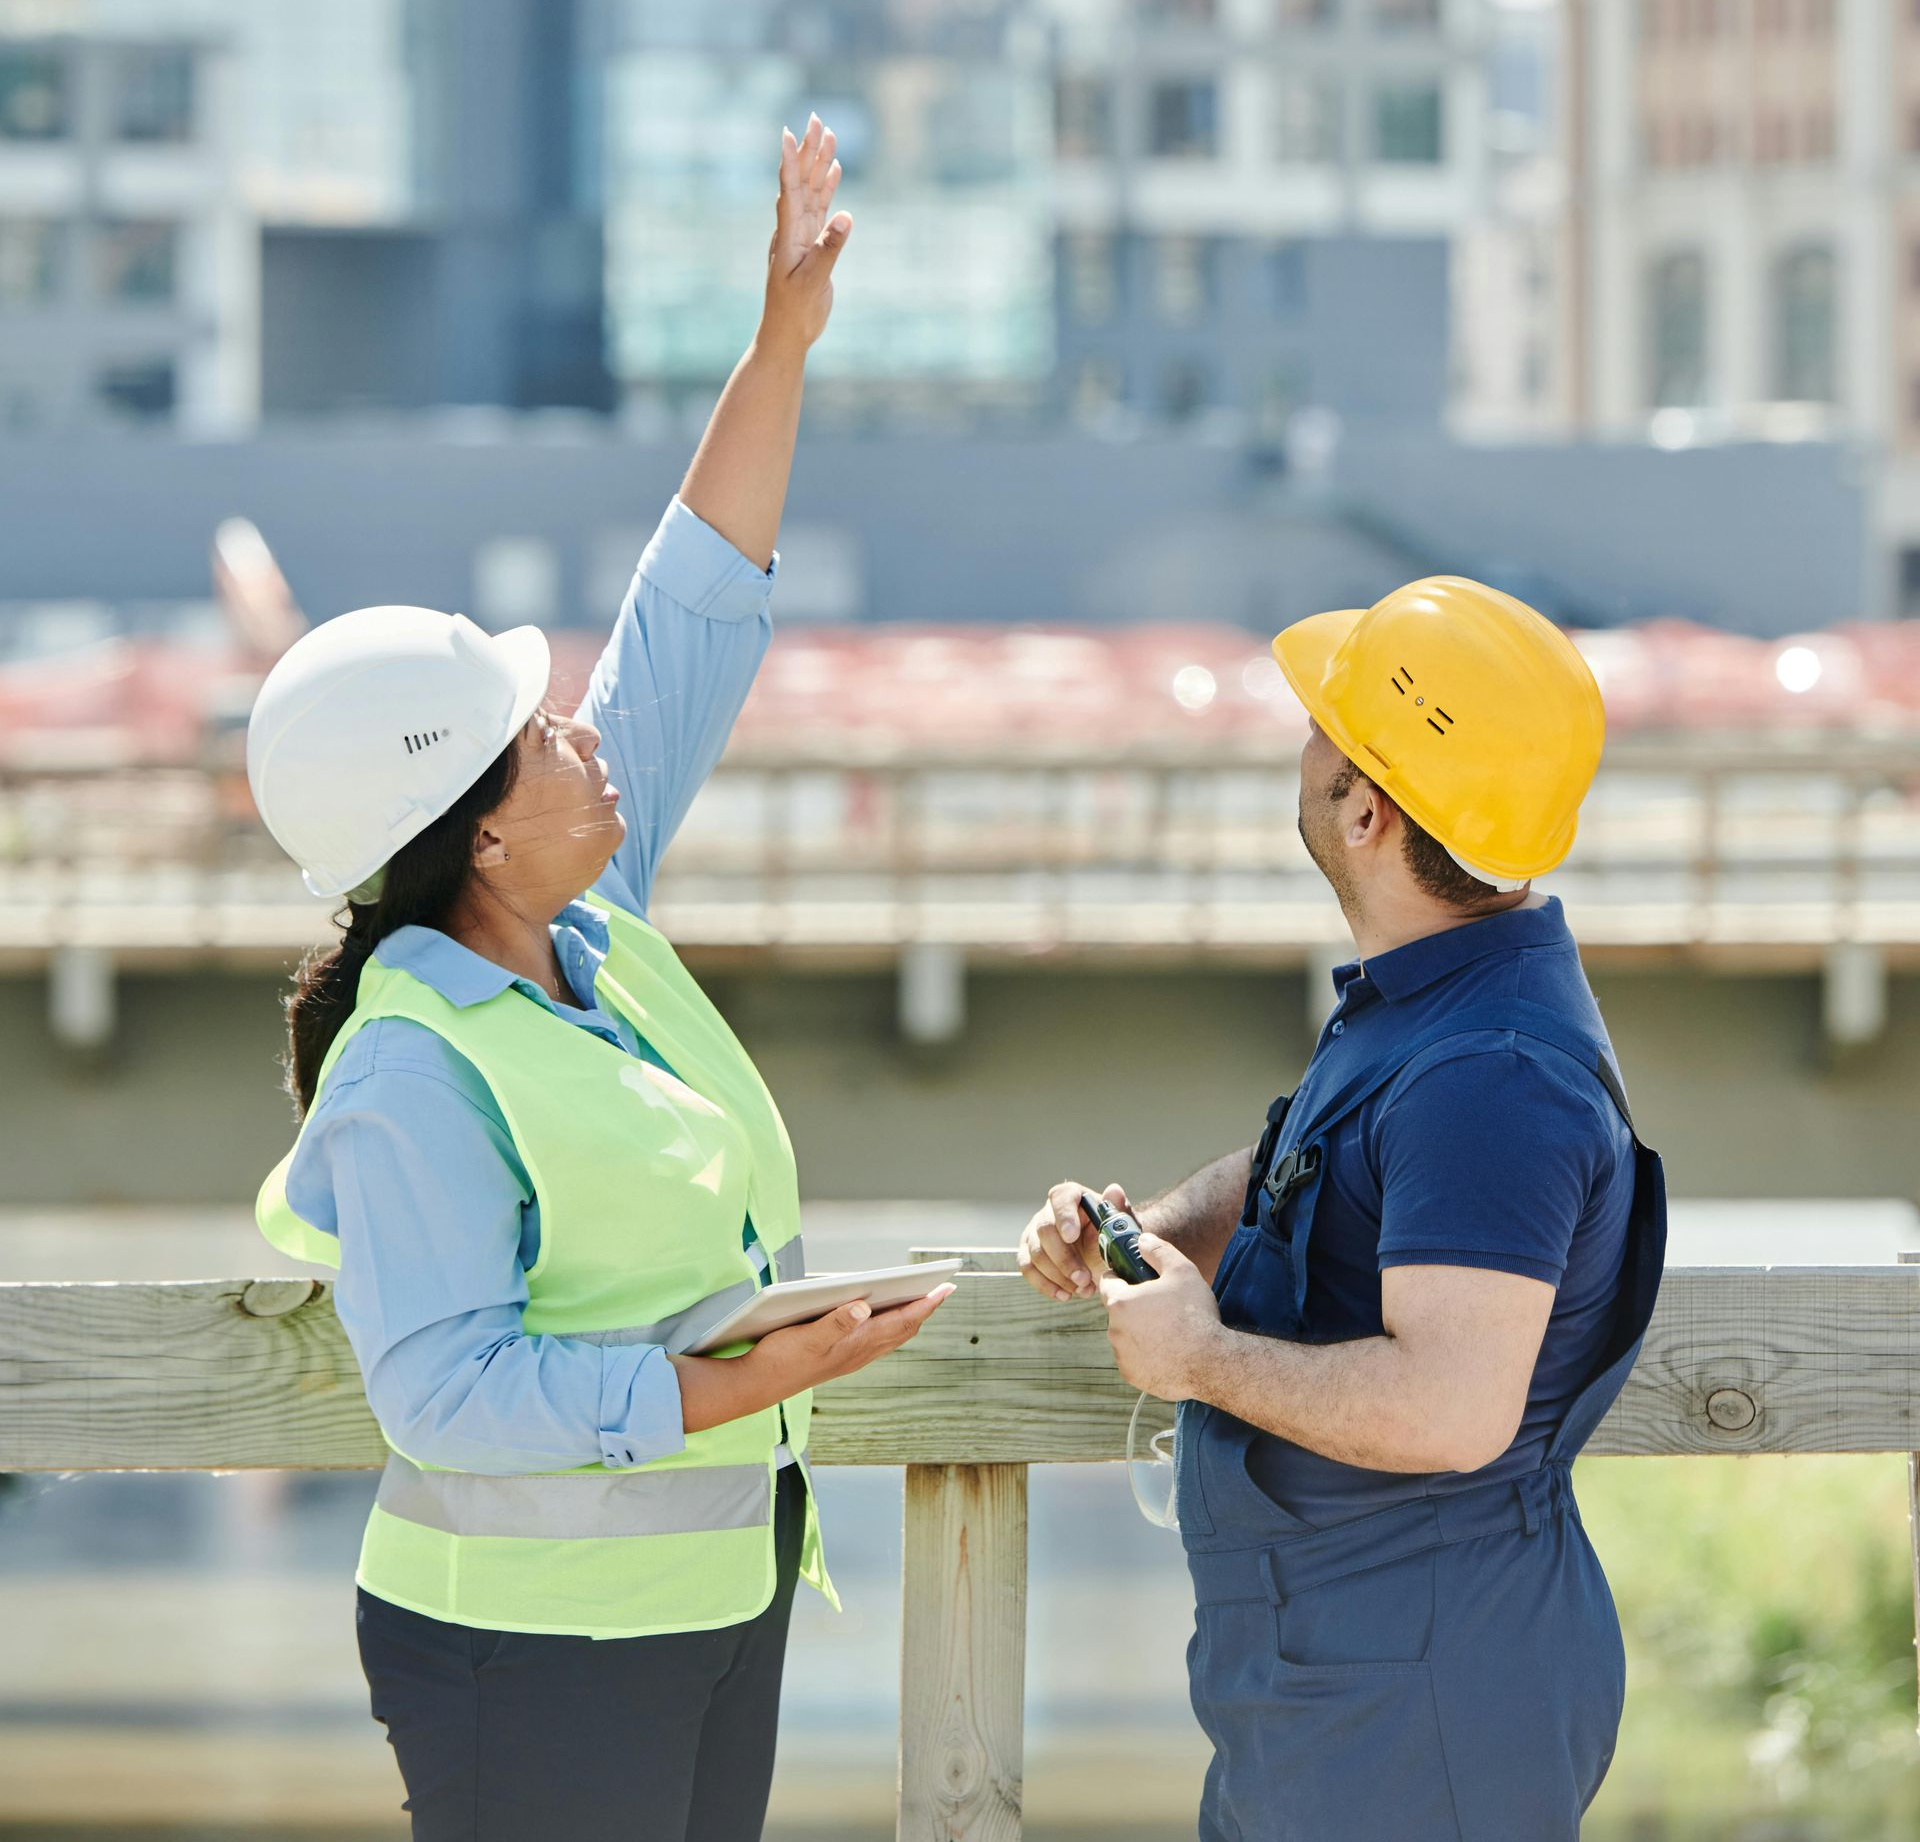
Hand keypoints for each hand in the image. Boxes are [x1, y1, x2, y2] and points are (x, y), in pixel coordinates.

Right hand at [751, 1285, 953, 1393]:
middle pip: (902, 1329)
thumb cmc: (780, 1360)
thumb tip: (864, 1305)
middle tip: (941, 1289)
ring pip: (890, 1336)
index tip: (945, 1288)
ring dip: (908, 1317)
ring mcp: (850, 1357)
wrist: (758, 1385)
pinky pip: (876, 1340)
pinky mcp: (839, 1358)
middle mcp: (859, 1353)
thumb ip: (836, 1321)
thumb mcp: (807, 1337)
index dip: (925, 1304)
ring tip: (919, 1300)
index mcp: (856, 1345)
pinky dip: (888, 1325)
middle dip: (923, 1308)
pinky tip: (881, 1316)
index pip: (901, 1321)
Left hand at [761, 114, 850, 354]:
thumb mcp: (813, 282)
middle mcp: (792, 229)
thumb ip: (829, 248)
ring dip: (819, 163)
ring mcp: (802, 234)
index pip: (788, 189)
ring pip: (811, 190)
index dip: (789, 161)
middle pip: (801, 180)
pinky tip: (835, 170)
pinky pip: (820, 207)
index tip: (789, 132)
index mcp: (788, 235)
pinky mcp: (812, 243)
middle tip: (817, 119)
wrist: (787, 333)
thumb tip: (846, 215)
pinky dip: (827, 187)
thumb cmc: (795, 312)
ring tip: (828, 134)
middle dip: (809, 150)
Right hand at [1017, 1180, 1133, 1301]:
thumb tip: (1114, 1190)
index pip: (1062, 1198)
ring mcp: (1035, 1233)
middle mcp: (1049, 1212)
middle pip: (1045, 1231)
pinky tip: (1065, 1295)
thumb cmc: (1112, 1235)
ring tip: (1084, 1290)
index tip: (1072, 1236)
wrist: (1105, 1254)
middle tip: (1085, 1279)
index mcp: (1072, 1197)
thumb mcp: (1122, 1223)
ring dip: (1059, 1277)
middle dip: (1065, 1259)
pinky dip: (1046, 1285)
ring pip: (1036, 1254)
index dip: (1064, 1216)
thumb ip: (1120, 1208)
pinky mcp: (1028, 1253)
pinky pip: (1028, 1269)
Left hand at [1099, 1232, 1222, 1401]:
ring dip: (1139, 1332)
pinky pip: (1134, 1359)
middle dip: (1135, 1307)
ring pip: (1125, 1336)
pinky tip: (1167, 1352)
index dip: (1120, 1277)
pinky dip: (1145, 1355)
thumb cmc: (1195, 1314)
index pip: (1107, 1282)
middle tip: (1162, 1307)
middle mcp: (1114, 1330)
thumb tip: (1142, 1240)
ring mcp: (1121, 1355)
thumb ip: (1158, 1251)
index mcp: (1120, 1302)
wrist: (1211, 1362)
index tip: (1134, 1279)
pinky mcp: (1132, 1375)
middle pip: (1118, 1311)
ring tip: (1168, 1331)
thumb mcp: (1182, 1271)